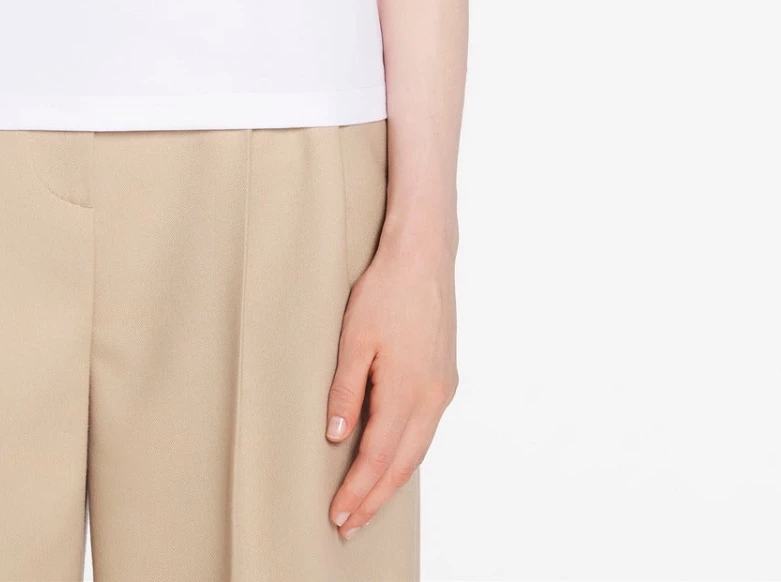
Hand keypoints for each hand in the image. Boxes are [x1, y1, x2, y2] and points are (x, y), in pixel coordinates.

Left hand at [324, 228, 458, 539]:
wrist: (424, 256)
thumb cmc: (386, 290)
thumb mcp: (354, 337)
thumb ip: (345, 390)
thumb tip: (335, 437)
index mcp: (406, 390)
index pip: (378, 457)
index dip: (357, 491)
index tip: (338, 515)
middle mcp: (430, 398)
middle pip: (401, 465)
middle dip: (374, 499)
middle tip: (348, 526)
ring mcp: (442, 389)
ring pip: (416, 452)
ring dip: (391, 482)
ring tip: (367, 503)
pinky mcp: (445, 378)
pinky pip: (425, 431)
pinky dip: (406, 455)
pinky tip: (392, 460)